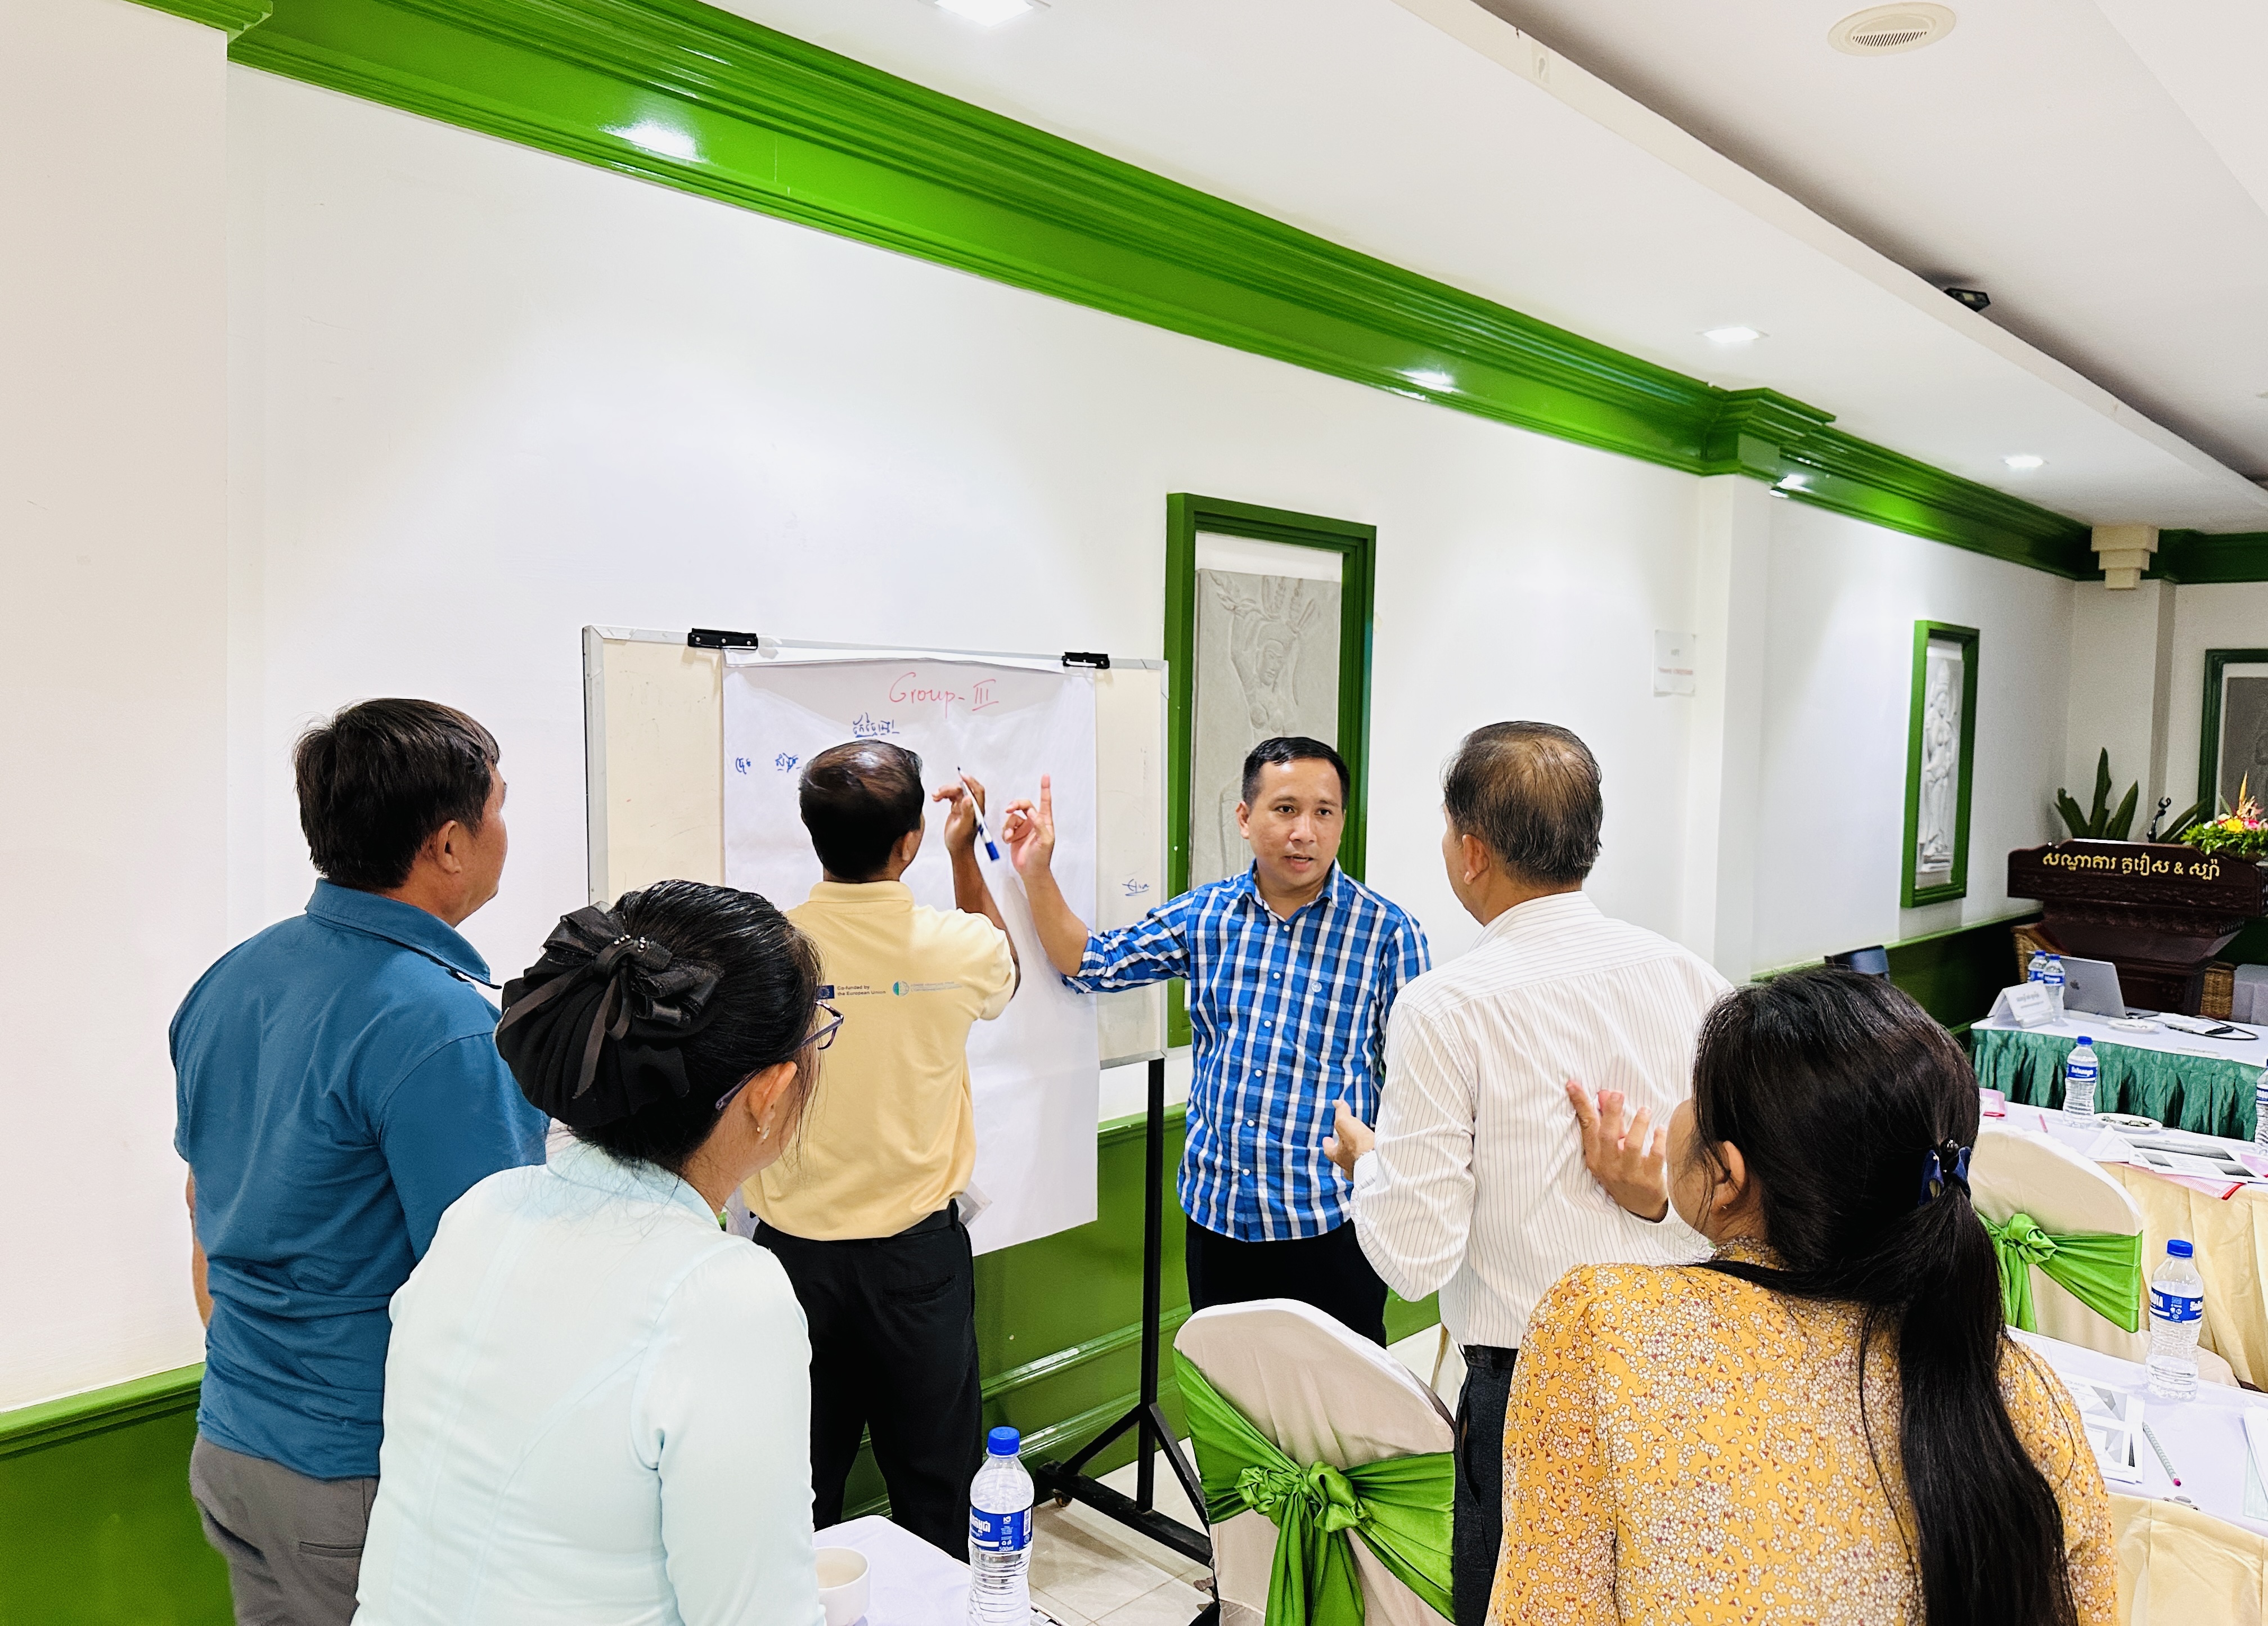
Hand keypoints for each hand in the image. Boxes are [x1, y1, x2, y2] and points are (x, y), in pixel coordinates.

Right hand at [934, 775, 985, 859]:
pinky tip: (937, 798)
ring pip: (956, 791)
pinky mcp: (957, 808)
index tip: (961, 776)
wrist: (957, 849)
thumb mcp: (964, 827)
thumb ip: (967, 812)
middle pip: (963, 789)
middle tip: (940, 793)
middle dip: (951, 788)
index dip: (970, 781)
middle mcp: (972, 806)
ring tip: (935, 796)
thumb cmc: (961, 841)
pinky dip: (943, 795)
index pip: (977, 790)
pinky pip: (950, 796)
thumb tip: (968, 798)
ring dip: (945, 791)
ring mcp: (964, 806)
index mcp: (977, 809)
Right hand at [999, 775, 1055, 876]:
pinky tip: (1008, 840)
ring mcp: (1024, 828)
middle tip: (1009, 809)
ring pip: (1012, 817)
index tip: (1045, 776)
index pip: (1045, 802)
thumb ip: (1039, 825)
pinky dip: (1005, 832)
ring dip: (1009, 825)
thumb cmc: (1041, 858)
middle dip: (1015, 805)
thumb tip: (1032, 812)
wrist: (1031, 871)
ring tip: (1010, 836)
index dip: (1045, 789)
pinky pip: (1007, 827)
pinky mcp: (1014, 834)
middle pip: (1024, 805)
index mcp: (1044, 822)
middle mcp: (1034, 822)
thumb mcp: (1045, 841)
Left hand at [1322, 1100, 1373, 1177]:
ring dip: (1357, 1161)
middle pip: (1342, 1161)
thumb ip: (1341, 1113)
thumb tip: (1337, 1102)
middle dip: (1343, 1155)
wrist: (1376, 1163)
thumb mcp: (1346, 1123)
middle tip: (1344, 1149)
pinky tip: (1375, 1161)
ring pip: (1356, 1168)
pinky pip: (1370, 1170)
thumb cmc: (1358, 1144)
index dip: (1328, 1144)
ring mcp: (1360, 1173)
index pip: (1329, 1151)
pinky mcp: (1373, 1175)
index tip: (1326, 1140)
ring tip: (1361, 1155)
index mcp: (1338, 1156)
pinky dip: (1371, 1164)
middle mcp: (1348, 1167)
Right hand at [1565, 1079, 1668, 1221]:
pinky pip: (1655, 1157)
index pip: (1587, 1127)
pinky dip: (1658, 1141)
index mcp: (1595, 1157)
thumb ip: (1611, 1124)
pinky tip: (1660, 1130)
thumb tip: (1605, 1094)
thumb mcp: (1612, 1150)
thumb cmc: (1624, 1171)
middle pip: (1607, 1135)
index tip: (1573, 1084)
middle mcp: (1608, 1167)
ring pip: (1631, 1145)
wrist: (1641, 1206)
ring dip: (1638, 1124)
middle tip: (1617, 1094)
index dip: (1580, 1105)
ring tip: (1645, 1110)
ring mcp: (1628, 1175)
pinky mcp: (1649, 1181)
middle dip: (1611, 1112)